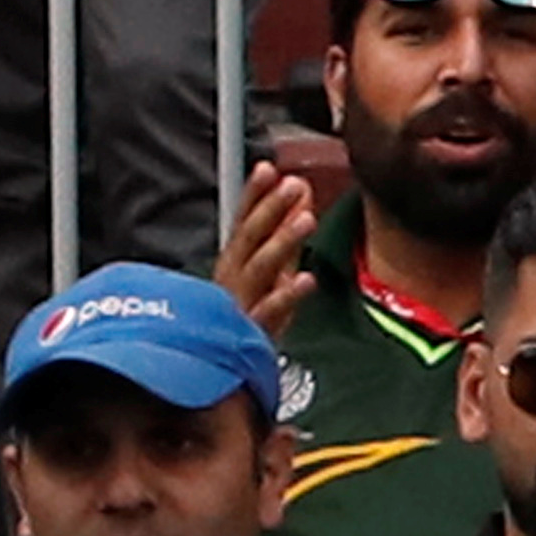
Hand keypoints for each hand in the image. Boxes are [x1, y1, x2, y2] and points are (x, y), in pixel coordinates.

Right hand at [219, 158, 322, 332]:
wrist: (229, 368)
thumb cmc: (250, 315)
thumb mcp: (269, 272)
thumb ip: (285, 234)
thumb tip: (301, 193)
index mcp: (234, 261)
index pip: (242, 221)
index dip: (254, 194)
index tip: (267, 168)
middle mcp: (233, 277)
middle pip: (249, 238)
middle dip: (269, 209)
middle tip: (292, 185)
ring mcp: (241, 302)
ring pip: (260, 268)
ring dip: (281, 242)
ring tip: (306, 221)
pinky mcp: (253, 330)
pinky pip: (271, 310)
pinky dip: (287, 295)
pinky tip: (306, 279)